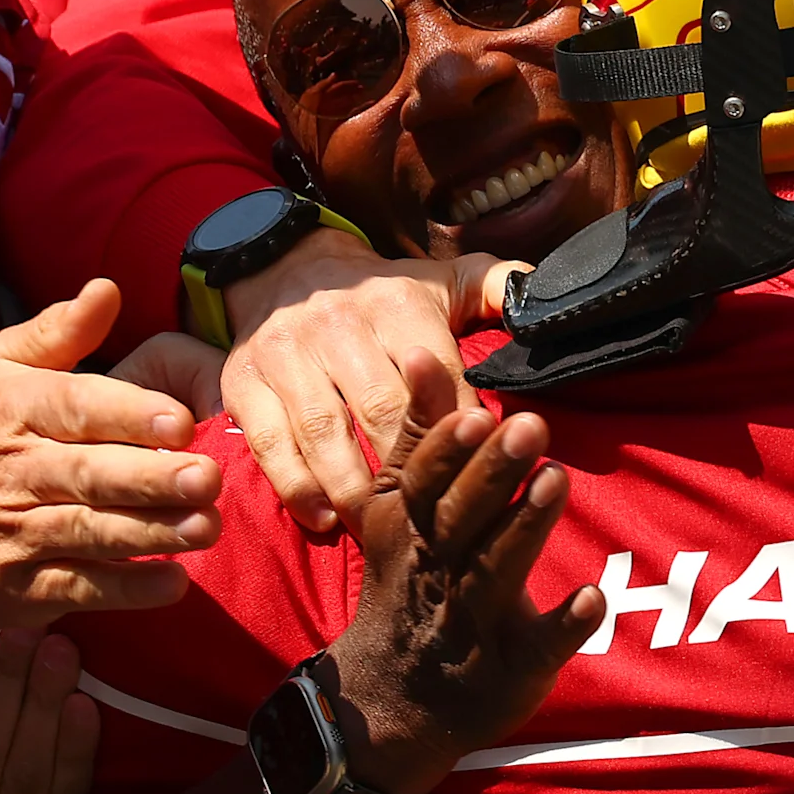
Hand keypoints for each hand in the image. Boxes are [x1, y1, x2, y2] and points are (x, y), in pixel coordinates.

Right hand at [0, 281, 220, 659]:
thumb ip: (57, 333)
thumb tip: (107, 289)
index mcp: (10, 409)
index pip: (74, 407)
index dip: (129, 414)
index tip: (182, 421)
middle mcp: (10, 471)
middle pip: (86, 475)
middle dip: (150, 479)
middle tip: (208, 478)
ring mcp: (12, 533)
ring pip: (87, 533)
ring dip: (150, 534)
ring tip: (207, 527)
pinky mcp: (18, 588)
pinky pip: (77, 588)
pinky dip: (125, 590)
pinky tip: (173, 583)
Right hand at [219, 226, 518, 532]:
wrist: (280, 266)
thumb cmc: (380, 294)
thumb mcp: (443, 280)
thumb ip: (500, 288)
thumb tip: (551, 299)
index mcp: (395, 304)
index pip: (437, 375)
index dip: (461, 426)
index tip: (485, 467)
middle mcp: (338, 325)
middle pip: (380, 409)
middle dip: (411, 468)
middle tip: (439, 519)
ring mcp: (285, 354)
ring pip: (323, 432)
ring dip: (353, 488)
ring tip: (380, 528)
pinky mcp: (243, 382)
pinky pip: (270, 444)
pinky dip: (296, 487)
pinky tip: (324, 519)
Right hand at [326, 352, 603, 793]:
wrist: (394, 699)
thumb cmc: (412, 579)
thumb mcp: (404, 510)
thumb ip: (423, 435)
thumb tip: (426, 354)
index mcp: (414, 531)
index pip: (425, 485)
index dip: (446, 452)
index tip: (472, 412)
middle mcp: (440, 572)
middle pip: (463, 520)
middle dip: (491, 475)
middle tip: (529, 425)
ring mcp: (476, 623)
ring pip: (498, 572)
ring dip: (525, 528)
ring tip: (556, 479)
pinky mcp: (515, 667)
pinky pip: (542, 646)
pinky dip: (565, 624)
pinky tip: (593, 596)